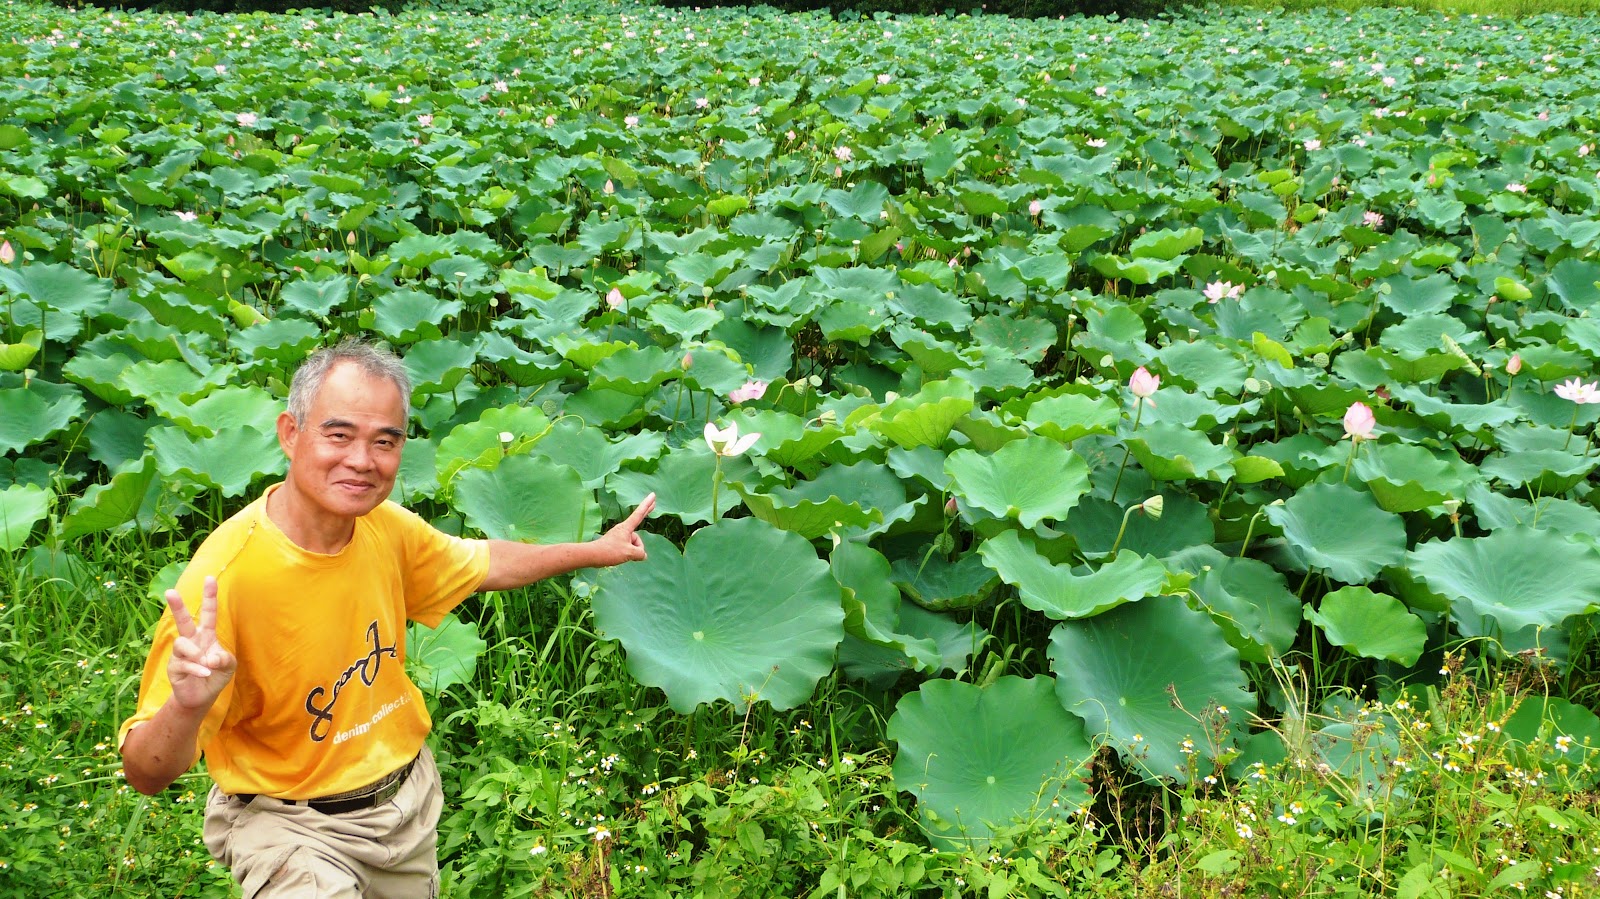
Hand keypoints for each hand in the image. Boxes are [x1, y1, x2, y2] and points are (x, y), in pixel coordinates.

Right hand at [166, 576, 235, 711]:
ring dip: (196, 654)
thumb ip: (225, 658)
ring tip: (206, 665)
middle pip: (183, 621)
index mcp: (206, 635)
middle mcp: (191, 641)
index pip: (208, 613)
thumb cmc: (215, 675)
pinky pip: (184, 664)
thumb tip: (209, 657)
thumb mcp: (228, 665)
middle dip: (177, 606)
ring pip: (182, 644)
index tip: (209, 578)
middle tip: (170, 592)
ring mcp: (180, 654)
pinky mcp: (174, 667)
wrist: (202, 696)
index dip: (209, 597)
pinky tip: (205, 672)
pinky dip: (197, 669)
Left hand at [595, 493, 654, 565]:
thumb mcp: (629, 553)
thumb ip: (640, 553)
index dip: (647, 504)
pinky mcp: (615, 542)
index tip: (652, 495)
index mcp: (626, 528)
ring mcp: (619, 536)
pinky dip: (628, 552)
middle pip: (637, 531)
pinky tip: (623, 557)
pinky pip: (627, 546)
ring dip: (632, 550)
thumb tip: (642, 555)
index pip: (639, 514)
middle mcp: (623, 529)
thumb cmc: (611, 551)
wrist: (593, 555)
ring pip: (633, 543)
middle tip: (653, 506)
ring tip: (623, 556)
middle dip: (642, 527)